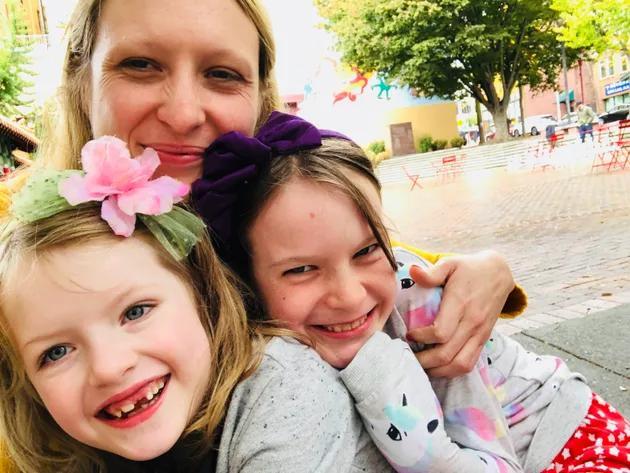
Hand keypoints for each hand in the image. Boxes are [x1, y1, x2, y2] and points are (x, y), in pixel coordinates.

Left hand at [406, 250, 514, 377]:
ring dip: (438, 370)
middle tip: (408, 356)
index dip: (421, 337)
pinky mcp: (483, 340)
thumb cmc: (469, 268)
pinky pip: (470, 363)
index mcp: (461, 304)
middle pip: (447, 353)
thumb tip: (412, 272)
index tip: (409, 334)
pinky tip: (437, 367)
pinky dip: (452, 371)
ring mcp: (480, 334)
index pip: (441, 332)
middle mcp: (472, 323)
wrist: (499, 273)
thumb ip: (432, 272)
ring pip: (460, 364)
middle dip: (424, 360)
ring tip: (421, 366)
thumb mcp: (450, 263)